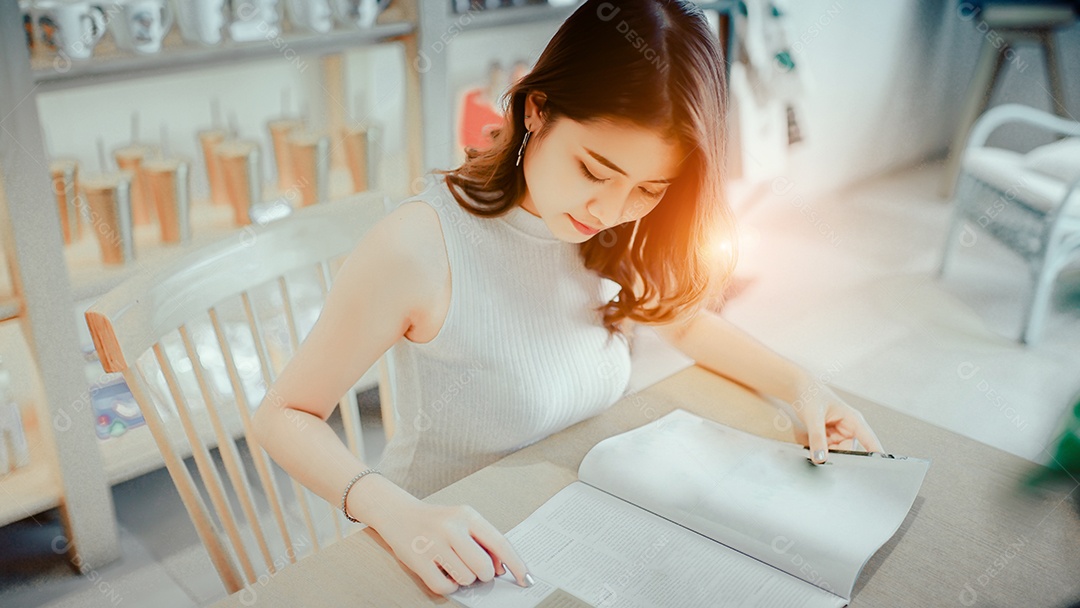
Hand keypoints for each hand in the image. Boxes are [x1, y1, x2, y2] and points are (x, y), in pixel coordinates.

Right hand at [353, 480, 531, 595]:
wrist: (398, 513)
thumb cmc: (437, 521)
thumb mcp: (463, 521)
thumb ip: (484, 541)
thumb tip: (502, 569)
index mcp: (468, 515)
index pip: (500, 543)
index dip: (517, 564)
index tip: (526, 579)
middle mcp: (451, 527)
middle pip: (484, 568)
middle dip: (483, 575)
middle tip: (474, 568)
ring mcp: (434, 544)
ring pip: (466, 579)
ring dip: (463, 579)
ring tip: (451, 564)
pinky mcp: (418, 560)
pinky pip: (445, 587)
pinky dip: (448, 586)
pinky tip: (442, 572)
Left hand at [788, 379, 883, 463]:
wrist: (798, 389)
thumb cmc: (811, 394)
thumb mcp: (813, 417)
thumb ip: (817, 438)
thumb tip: (820, 457)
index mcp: (853, 420)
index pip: (869, 440)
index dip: (875, 453)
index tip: (880, 466)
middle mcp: (849, 428)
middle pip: (848, 451)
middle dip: (836, 455)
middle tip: (822, 454)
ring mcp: (839, 434)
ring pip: (836, 453)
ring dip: (825, 453)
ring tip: (813, 441)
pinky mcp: (829, 438)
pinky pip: (827, 450)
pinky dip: (819, 450)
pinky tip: (811, 443)